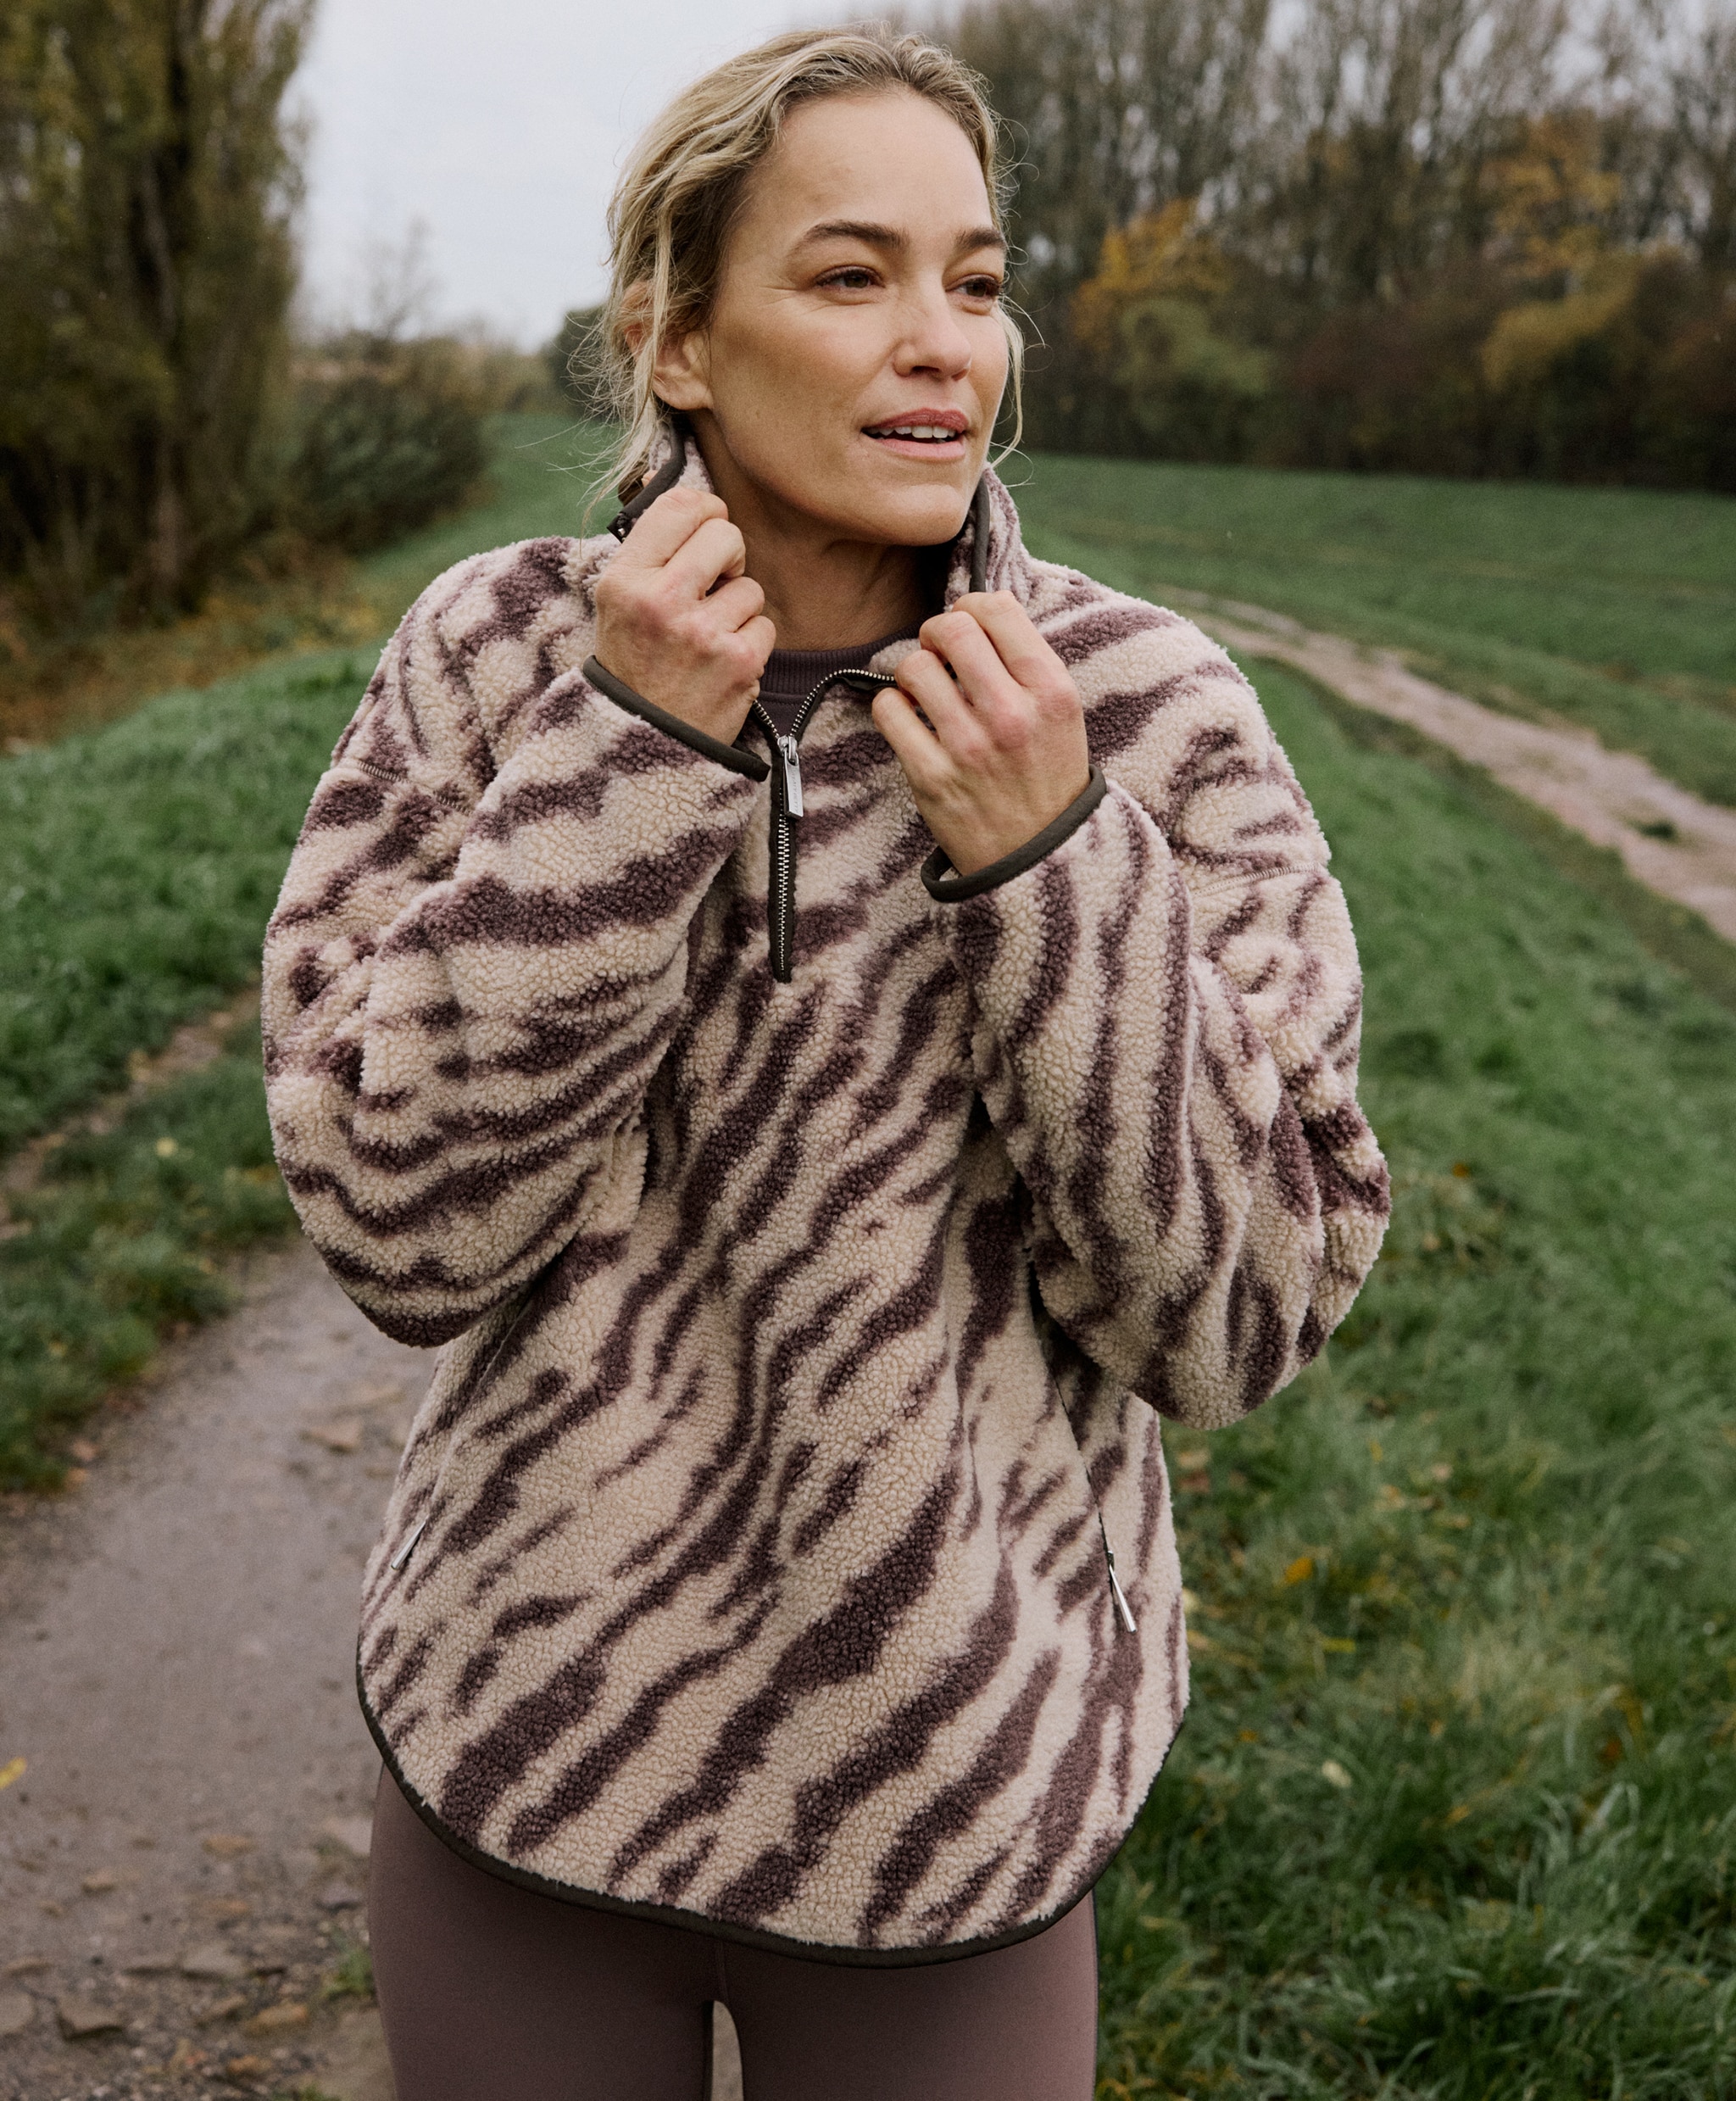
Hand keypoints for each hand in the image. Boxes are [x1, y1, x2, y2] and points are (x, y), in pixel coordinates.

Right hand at [592, 487, 775, 744]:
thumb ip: (652, 550)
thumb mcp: (619, 601)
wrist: (641, 741)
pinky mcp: (738, 662)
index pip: (681, 505)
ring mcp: (701, 633)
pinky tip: (723, 664)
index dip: (706, 512)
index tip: (706, 531)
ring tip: (707, 639)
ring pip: (751, 586)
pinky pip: (765, 625)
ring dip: (738, 610)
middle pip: (726, 535)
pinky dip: (751, 644)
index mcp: (625, 578)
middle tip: (712, 587)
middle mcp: (660, 600)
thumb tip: (685, 493)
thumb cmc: (634, 663)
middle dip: (729, 558)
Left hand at [870, 592, 1090, 877]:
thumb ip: (1027, 660)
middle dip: (937, 631)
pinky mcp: (932, 778)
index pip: (998, 610)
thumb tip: (980, 605)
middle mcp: (1012, 715)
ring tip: (927, 691)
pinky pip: (888, 710)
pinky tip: (910, 720)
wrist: (1040, 857)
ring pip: (914, 666)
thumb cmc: (1047, 775)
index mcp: (1051, 691)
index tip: (968, 625)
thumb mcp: (1061, 714)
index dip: (973, 606)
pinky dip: (892, 707)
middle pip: (951, 629)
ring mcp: (969, 748)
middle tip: (939, 651)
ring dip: (914, 672)